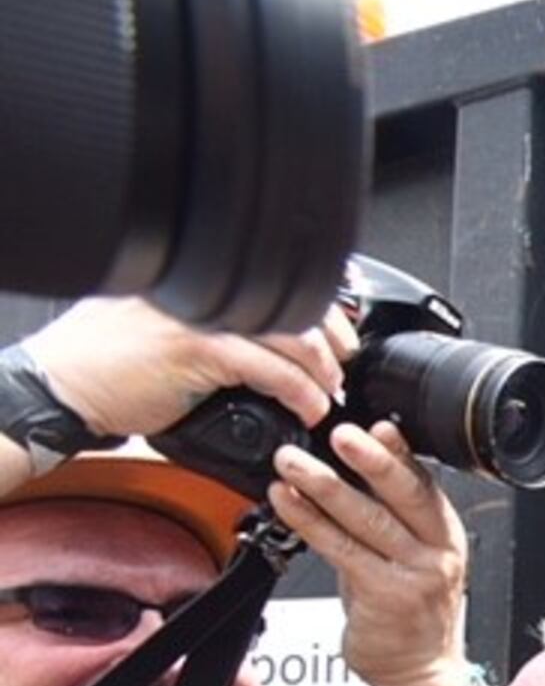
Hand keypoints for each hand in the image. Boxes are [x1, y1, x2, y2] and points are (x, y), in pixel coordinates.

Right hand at [19, 296, 340, 444]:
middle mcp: (202, 291)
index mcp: (197, 280)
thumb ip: (213, 323)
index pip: (278, 279)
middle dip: (332, 339)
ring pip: (291, 335)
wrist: (62, 384)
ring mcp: (200, 317)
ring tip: (327, 393)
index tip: (340, 336)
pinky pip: (269, 369)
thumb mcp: (163, 327)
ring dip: (321, 370)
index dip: (322, 308)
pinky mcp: (196, 351)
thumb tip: (269, 343)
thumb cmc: (105, 360)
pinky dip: (300, 391)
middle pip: (295, 301)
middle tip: (342, 368)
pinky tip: (307, 406)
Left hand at [270, 423, 472, 685]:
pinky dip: (310, 523)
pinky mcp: (387, 596)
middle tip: (338, 431)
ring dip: (324, 486)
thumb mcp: (408, 556)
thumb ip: (384, 517)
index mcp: (444, 533)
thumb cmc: (408, 613)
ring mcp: (416, 575)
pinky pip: (342, 551)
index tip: (377, 423)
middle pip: (405, 495)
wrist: (419, 671)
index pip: (423, 483)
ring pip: (368, 521)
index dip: (400, 452)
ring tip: (290, 461)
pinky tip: (286, 502)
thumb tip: (343, 471)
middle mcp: (437, 551)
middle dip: (370, 460)